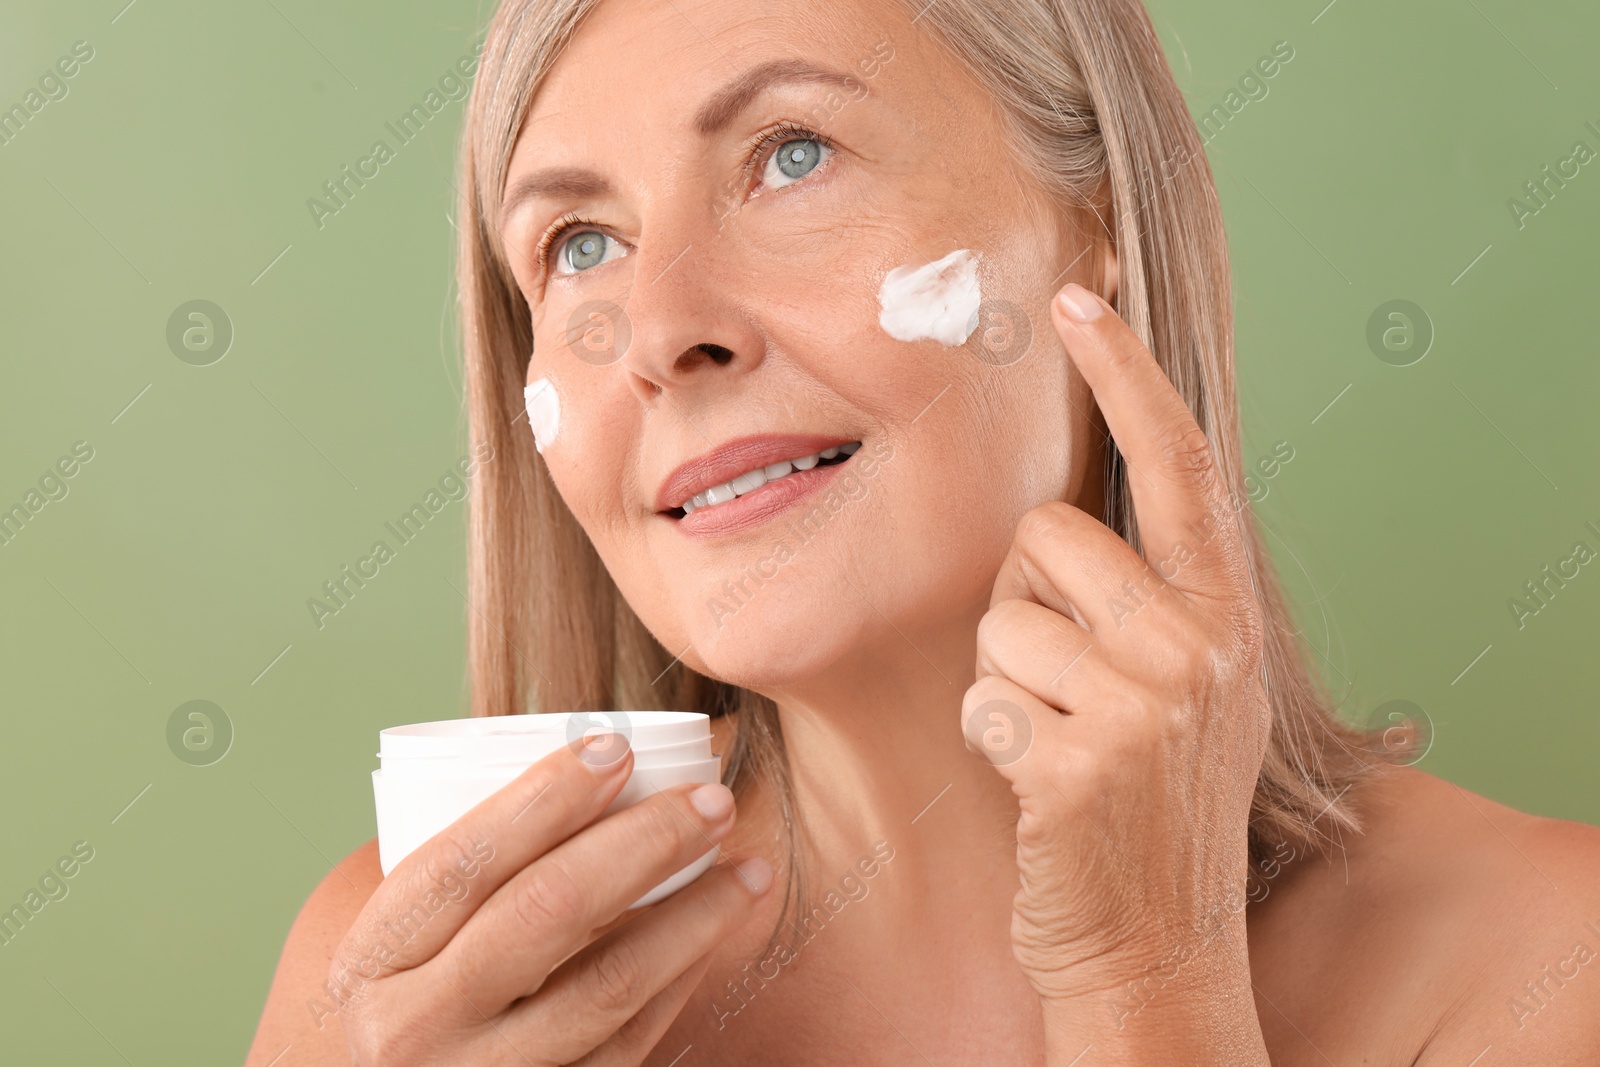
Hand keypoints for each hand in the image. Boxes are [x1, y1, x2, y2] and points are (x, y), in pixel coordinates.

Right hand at [329, 734, 772, 1064]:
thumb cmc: (413, 1009)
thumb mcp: (400, 949)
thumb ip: (468, 878)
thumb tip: (595, 770)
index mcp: (371, 962)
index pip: (464, 860)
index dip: (544, 798)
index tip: (615, 749)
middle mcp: (414, 1028)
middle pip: (548, 911)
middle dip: (645, 842)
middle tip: (712, 800)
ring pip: (608, 984)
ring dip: (694, 916)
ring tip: (747, 869)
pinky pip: (628, 1043)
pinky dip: (679, 981)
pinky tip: (711, 935)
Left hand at [962, 283, 1270, 1061]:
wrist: (1152, 942)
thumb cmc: (1144, 801)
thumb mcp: (1185, 686)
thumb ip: (1152, 593)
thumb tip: (1074, 503)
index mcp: (1225, 611)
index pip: (1179, 464)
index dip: (1126, 375)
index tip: (1079, 297)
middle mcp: (1202, 644)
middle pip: (1046, 537)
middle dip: (1024, 601)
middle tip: (1062, 682)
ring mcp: (1149, 705)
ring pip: (1000, 620)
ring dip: (1005, 682)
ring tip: (1056, 740)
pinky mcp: (1083, 762)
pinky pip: (982, 698)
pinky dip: (990, 739)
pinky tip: (1039, 786)